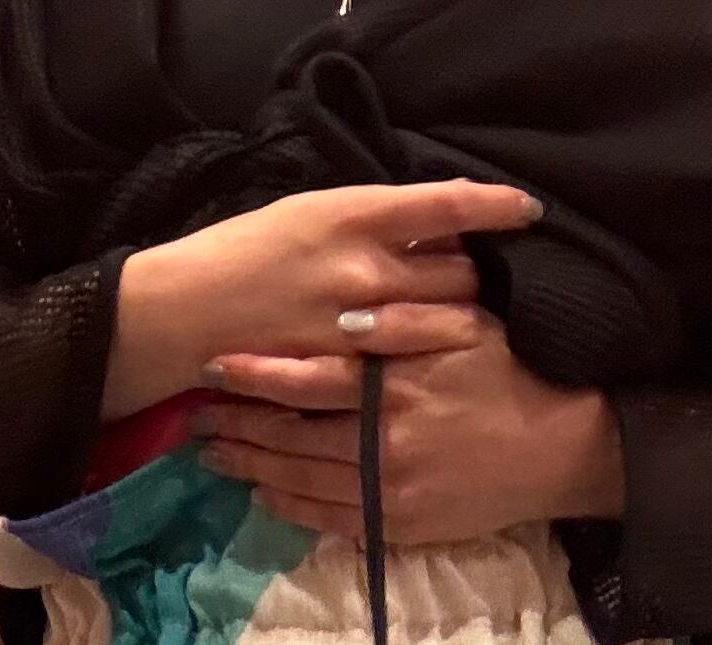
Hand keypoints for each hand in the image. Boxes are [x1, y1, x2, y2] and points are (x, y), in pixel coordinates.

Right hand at [101, 179, 541, 419]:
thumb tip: (417, 221)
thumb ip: (366, 221)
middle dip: (469, 274)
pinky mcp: (350, 372)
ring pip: (444, 320)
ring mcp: (360, 325)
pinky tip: (434, 361)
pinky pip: (410, 365)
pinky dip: (427, 359)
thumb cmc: (243, 255)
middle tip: (466, 279)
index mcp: (354, 215)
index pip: (447, 204)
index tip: (525, 210)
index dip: (494, 205)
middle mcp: (367, 267)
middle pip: (458, 269)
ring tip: (456, 324)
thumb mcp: (308, 214)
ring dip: (456, 320)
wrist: (187, 315)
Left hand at [192, 317, 625, 540]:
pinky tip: (265, 495)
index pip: (306, 378)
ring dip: (254, 470)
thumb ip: (404, 320)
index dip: (255, 374)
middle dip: (239, 427)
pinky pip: (331, 520)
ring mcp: (388, 491)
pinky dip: (292, 508)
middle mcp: (382, 442)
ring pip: (303, 482)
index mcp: (394, 386)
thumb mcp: (466, 326)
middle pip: (291, 435)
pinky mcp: (399, 526)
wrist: (561, 449)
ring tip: (215, 457)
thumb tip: (345, 319)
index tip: (213, 365)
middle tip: (195, 419)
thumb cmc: (511, 376)